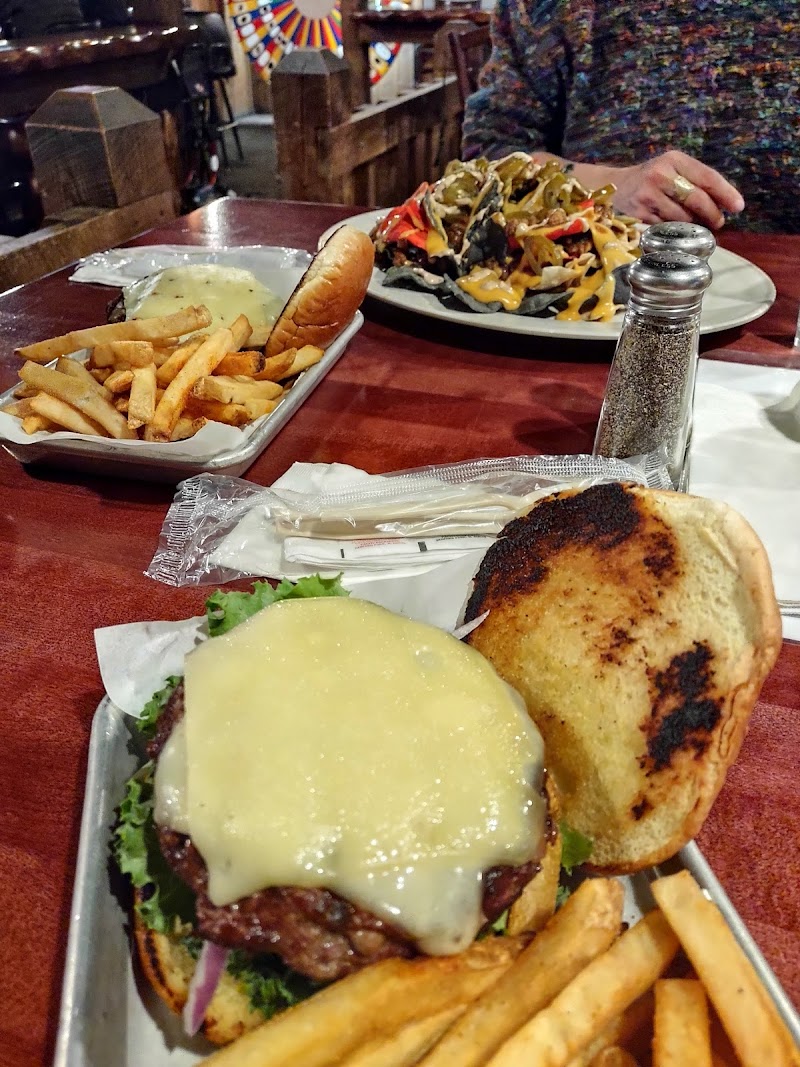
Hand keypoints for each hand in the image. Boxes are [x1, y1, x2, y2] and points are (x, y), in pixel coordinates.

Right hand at [608, 150, 744, 229]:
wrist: (614, 188)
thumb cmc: (650, 180)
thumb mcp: (671, 170)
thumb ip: (695, 181)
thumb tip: (724, 205)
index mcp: (673, 160)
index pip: (706, 177)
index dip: (725, 193)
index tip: (738, 206)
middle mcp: (660, 174)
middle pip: (696, 199)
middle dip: (712, 214)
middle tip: (719, 223)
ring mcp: (647, 195)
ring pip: (682, 217)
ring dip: (693, 225)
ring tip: (695, 226)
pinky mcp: (638, 213)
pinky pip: (665, 227)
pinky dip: (674, 231)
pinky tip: (675, 230)